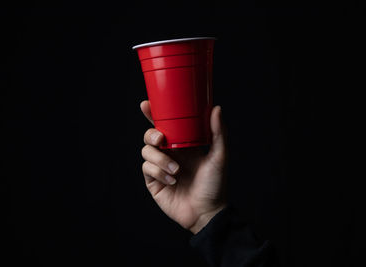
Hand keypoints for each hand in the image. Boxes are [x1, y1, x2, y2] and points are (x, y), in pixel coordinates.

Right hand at [140, 100, 227, 233]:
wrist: (206, 212)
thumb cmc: (215, 185)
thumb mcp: (219, 157)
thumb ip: (218, 133)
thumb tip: (216, 109)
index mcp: (182, 144)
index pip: (165, 125)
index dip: (153, 115)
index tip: (146, 105)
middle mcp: (169, 153)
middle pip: (150, 136)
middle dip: (151, 134)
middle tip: (160, 139)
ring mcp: (160, 167)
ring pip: (146, 152)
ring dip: (159, 159)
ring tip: (176, 170)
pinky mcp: (153, 181)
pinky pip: (147, 168)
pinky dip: (158, 172)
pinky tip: (172, 180)